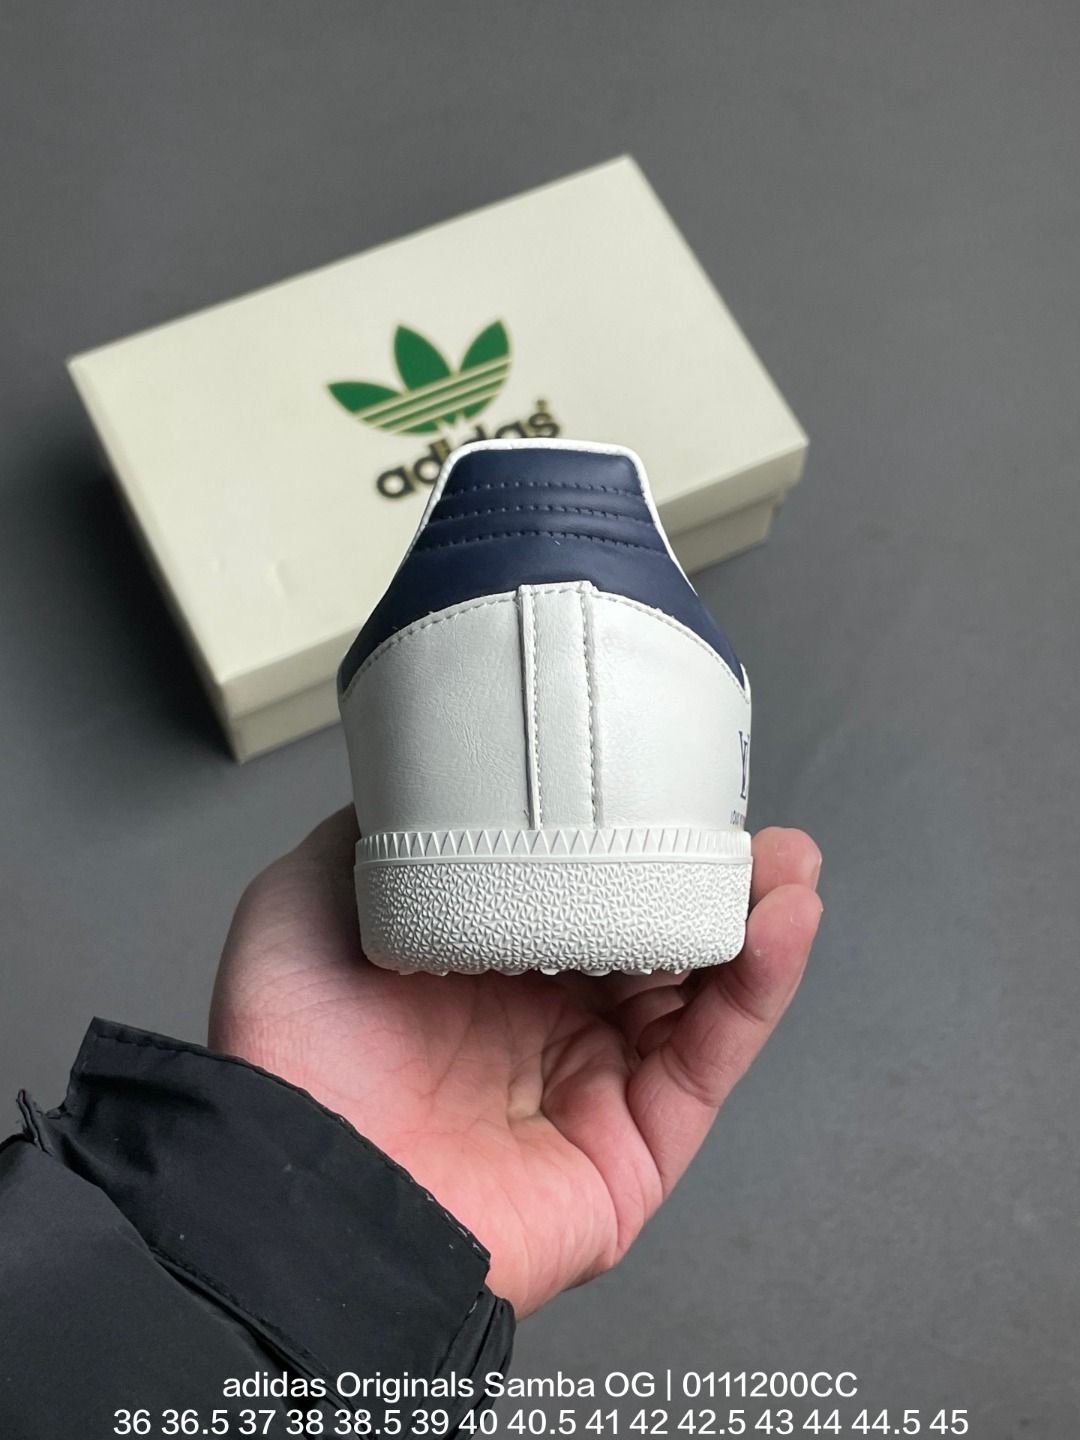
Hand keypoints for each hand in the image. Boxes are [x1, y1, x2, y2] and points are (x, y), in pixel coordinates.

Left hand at [210, 808, 822, 1317]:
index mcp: (483, 970)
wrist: (292, 1181)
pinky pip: (710, 1061)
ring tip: (791, 865)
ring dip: (756, 924)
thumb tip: (428, 779)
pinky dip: (759, 992)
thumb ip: (376, 837)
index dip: (633, 845)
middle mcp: (545, 1026)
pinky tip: (785, 923)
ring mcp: (594, 1088)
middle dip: (714, 882)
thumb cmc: (292, 1045)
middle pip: (656, 943)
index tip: (674, 788)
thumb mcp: (309, 897)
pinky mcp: (634, 1151)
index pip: (583, 896)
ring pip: (700, 997)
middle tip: (754, 829)